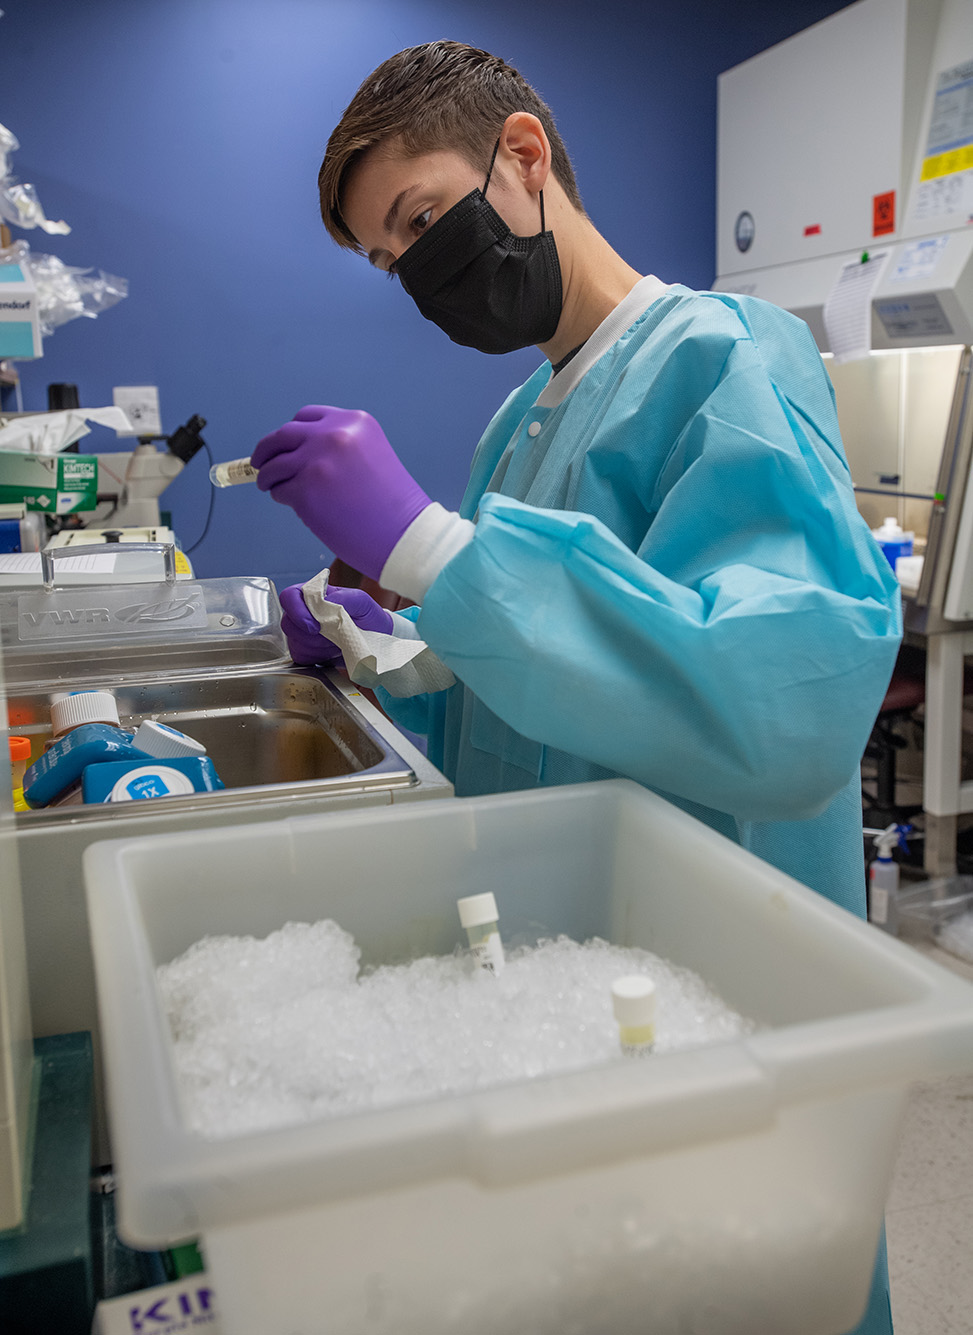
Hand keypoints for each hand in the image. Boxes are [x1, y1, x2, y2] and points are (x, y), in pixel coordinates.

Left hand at [252, 405, 430, 579]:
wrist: (404, 534)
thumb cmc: (392, 504)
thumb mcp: (369, 455)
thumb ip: (337, 447)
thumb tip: (295, 454)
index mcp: (353, 421)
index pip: (306, 417)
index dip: (291, 433)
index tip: (285, 446)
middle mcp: (333, 434)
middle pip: (282, 435)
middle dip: (267, 450)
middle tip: (260, 464)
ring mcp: (317, 461)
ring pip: (274, 464)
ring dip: (269, 477)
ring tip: (274, 488)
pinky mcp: (305, 489)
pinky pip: (279, 490)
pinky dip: (281, 496)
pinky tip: (295, 505)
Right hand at [279, 583, 393, 665]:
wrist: (376, 639)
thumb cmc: (367, 616)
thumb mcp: (363, 602)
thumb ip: (345, 598)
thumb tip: (327, 601)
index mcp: (314, 595)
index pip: (289, 597)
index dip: (297, 612)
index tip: (314, 626)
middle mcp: (304, 612)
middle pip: (288, 623)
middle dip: (309, 634)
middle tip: (330, 638)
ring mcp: (303, 633)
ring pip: (294, 642)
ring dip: (316, 646)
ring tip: (335, 643)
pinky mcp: (306, 651)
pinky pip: (301, 656)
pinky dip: (316, 657)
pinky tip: (330, 653)